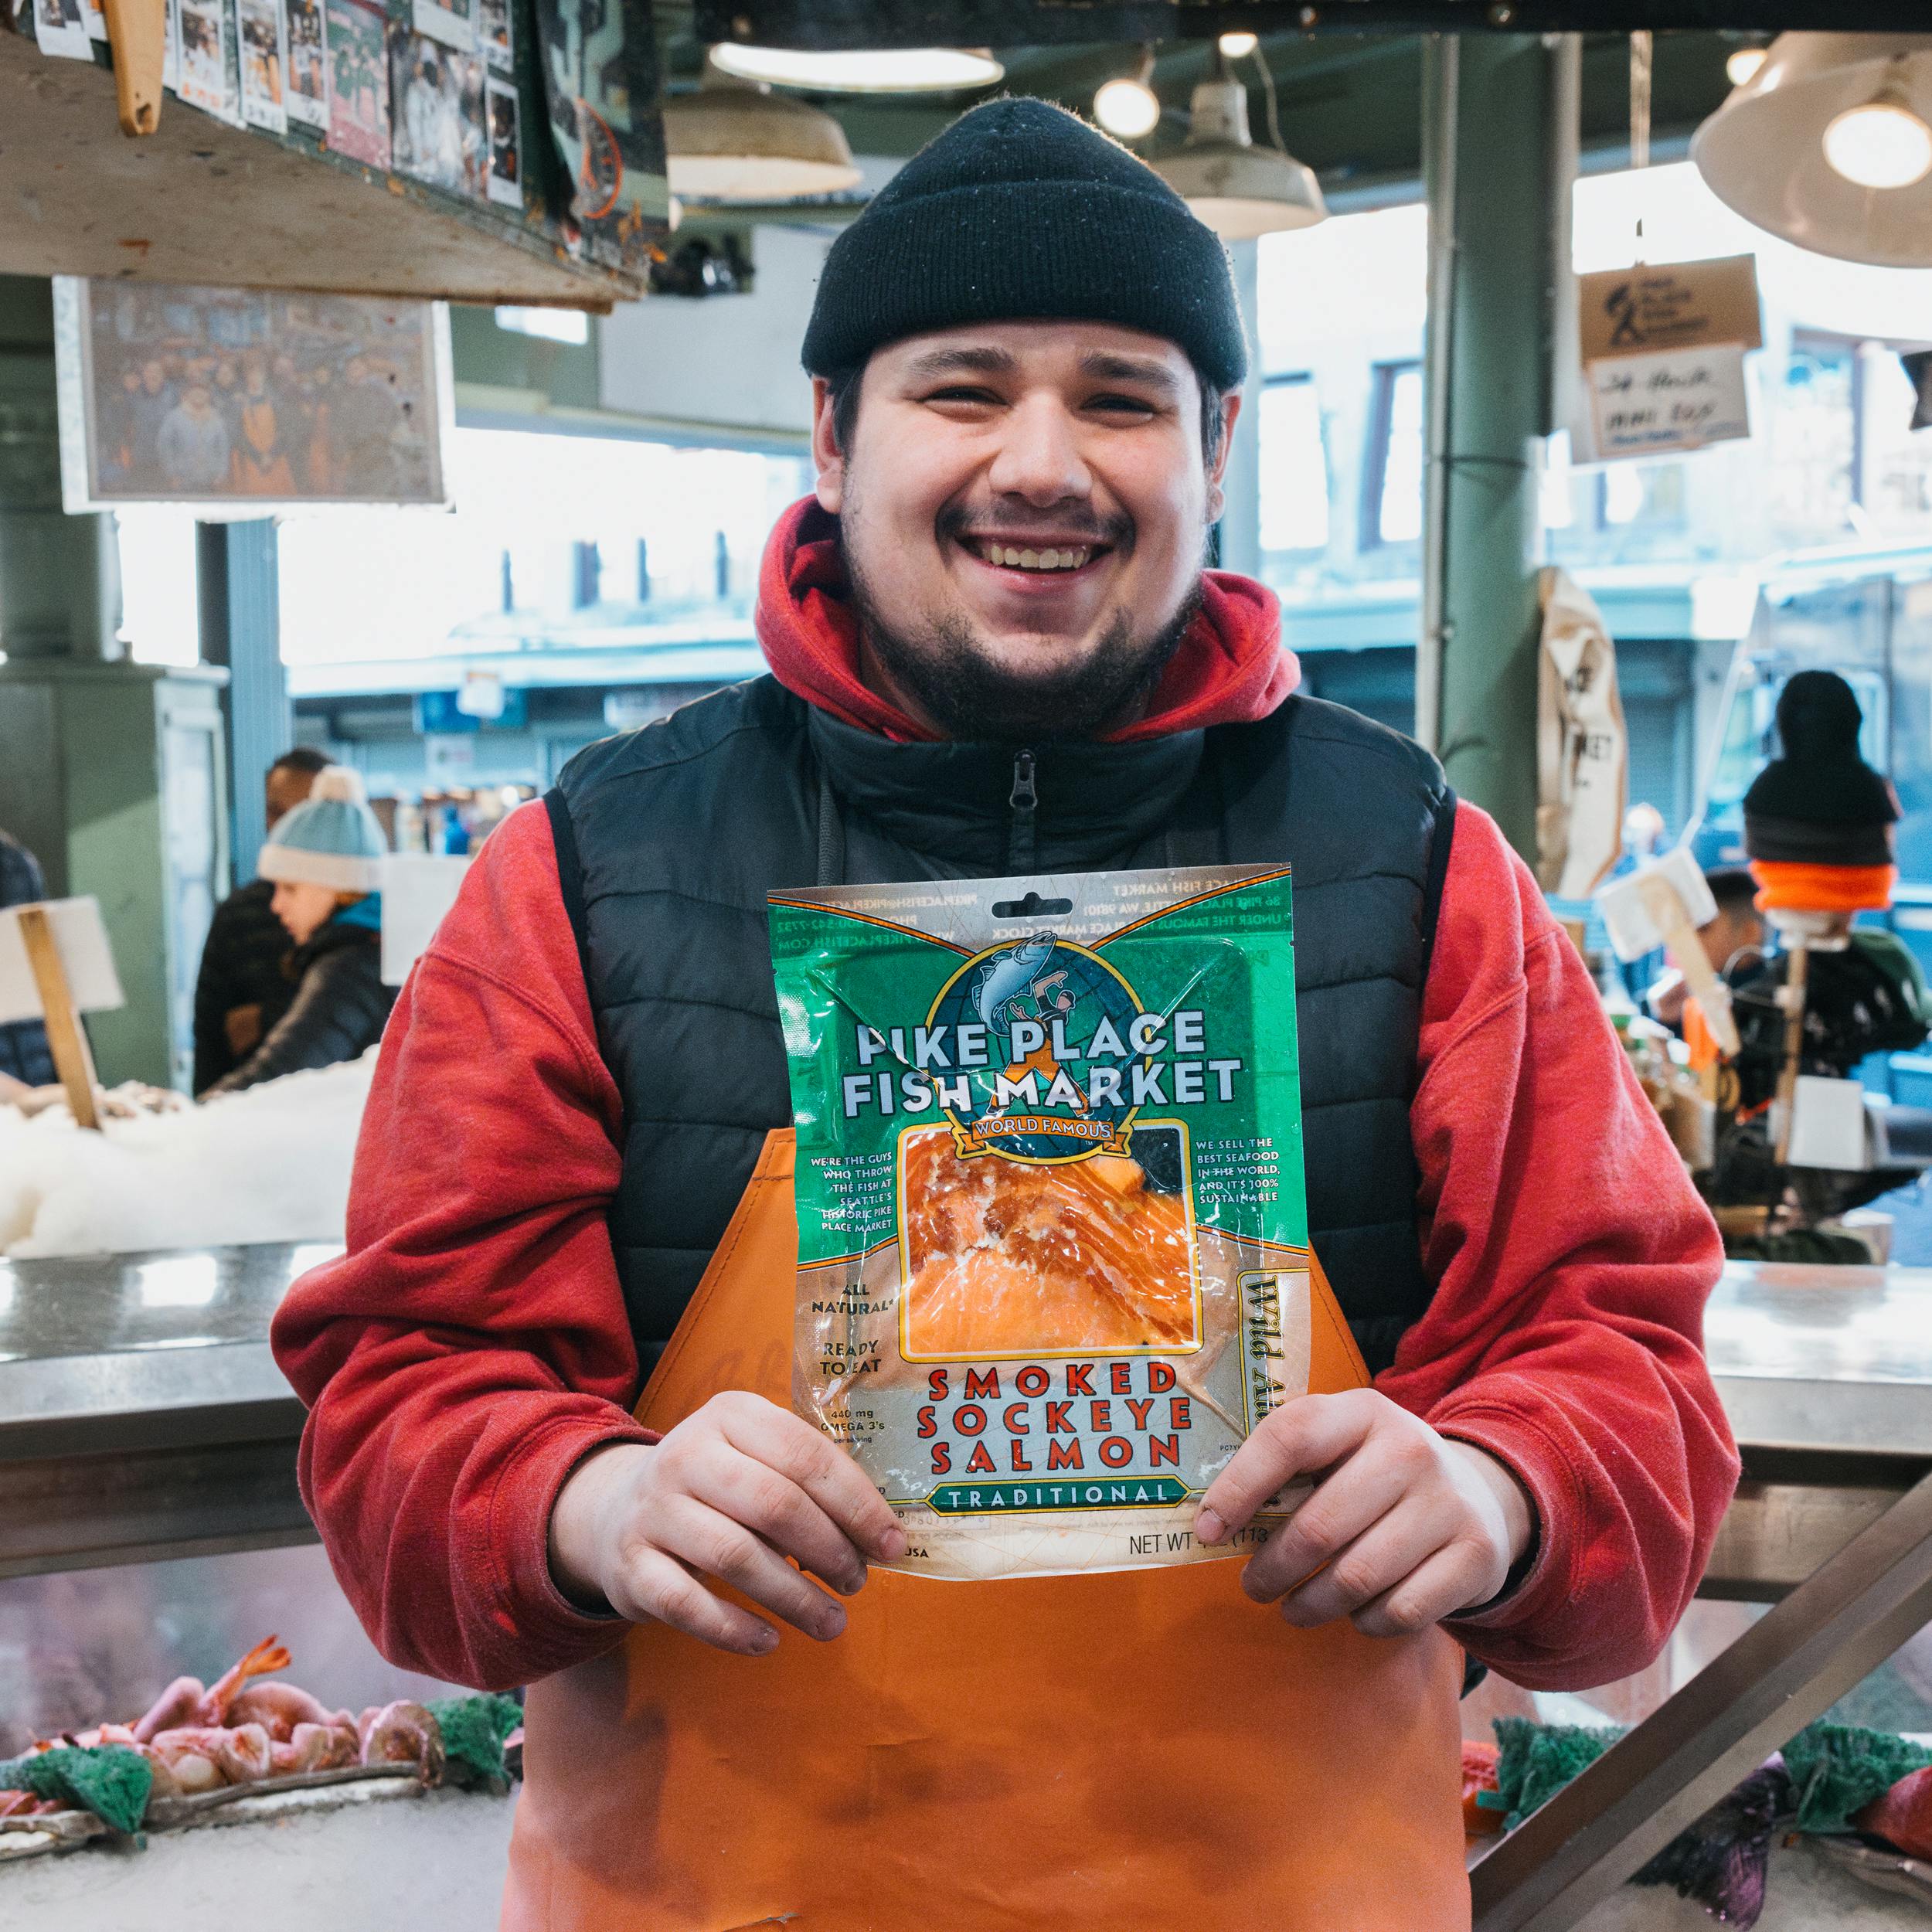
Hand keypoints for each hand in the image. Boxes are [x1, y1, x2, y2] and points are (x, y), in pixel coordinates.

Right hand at [548, 1391, 906, 1656]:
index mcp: (731, 1414)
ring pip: (735, 1556)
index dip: (857, 1503)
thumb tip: (881, 1537)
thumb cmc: (717, 1486)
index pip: (806, 1455)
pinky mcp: (630, 1566)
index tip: (893, 1545)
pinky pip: (687, 1604)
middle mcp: (687, 1453)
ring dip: (793, 1597)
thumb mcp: (756, 1458)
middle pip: (774, 1504)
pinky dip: (734, 1628)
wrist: (617, 1510)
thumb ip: (809, 1483)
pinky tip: (768, 1641)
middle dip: (829, 1550)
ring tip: (832, 1622)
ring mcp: (653, 1510)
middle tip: (858, 1582)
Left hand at [1195, 1390, 1533, 1636]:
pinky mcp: (1475, 1556)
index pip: (1289, 1439)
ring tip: (1292, 1607)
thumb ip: (1285, 1471)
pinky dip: (1365, 1623)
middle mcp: (1409, 1449)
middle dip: (1271, 1568)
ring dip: (1311, 1605)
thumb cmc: (1377, 1474)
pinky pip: (1400, 1611)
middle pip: (1319, 1526)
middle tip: (1253, 1585)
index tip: (1208, 1531)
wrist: (1479, 1494)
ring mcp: (1448, 1503)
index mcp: (1361, 1412)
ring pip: (1356, 1578)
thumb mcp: (1339, 1448)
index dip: (1240, 1488)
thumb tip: (1212, 1522)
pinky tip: (1353, 1614)